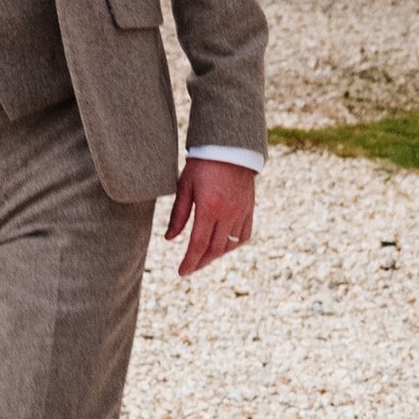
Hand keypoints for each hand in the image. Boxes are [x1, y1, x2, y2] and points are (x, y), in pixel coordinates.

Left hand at [167, 155, 255, 277]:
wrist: (230, 146)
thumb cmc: (202, 163)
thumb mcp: (184, 185)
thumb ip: (178, 214)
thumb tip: (169, 239)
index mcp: (209, 208)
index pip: (198, 245)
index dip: (190, 262)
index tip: (182, 272)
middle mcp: (228, 214)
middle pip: (215, 249)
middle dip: (201, 262)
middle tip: (189, 269)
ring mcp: (242, 212)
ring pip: (230, 245)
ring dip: (216, 255)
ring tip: (202, 258)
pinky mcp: (249, 209)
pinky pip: (244, 236)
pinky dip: (233, 245)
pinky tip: (223, 246)